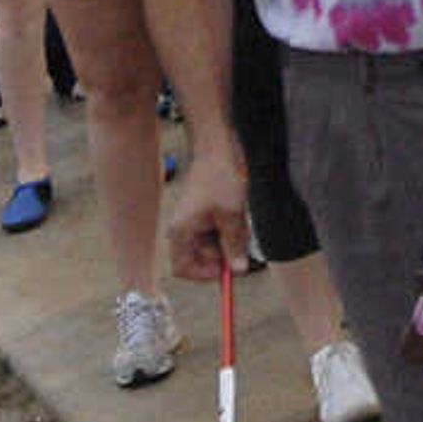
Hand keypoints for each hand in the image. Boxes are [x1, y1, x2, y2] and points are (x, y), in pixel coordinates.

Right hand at [161, 148, 252, 286]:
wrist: (219, 147)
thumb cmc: (220, 177)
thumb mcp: (231, 216)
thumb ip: (234, 246)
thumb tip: (239, 271)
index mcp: (181, 231)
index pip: (183, 268)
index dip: (204, 274)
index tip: (227, 269)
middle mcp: (182, 228)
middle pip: (201, 258)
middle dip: (223, 253)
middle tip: (241, 240)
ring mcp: (192, 220)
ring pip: (212, 245)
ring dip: (229, 239)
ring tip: (240, 220)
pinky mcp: (203, 213)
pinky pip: (216, 231)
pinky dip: (229, 229)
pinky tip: (237, 214)